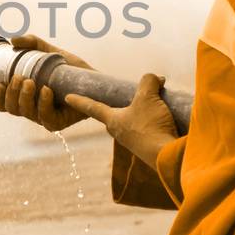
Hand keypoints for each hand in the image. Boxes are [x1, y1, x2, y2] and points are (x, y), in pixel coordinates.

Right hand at [0, 35, 93, 132]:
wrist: (94, 79)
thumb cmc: (70, 69)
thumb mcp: (49, 52)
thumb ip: (32, 43)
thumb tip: (12, 40)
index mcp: (25, 97)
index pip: (4, 103)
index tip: (0, 83)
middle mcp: (32, 109)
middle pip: (12, 108)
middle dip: (11, 93)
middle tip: (19, 78)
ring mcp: (44, 117)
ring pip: (25, 113)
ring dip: (24, 97)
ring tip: (30, 82)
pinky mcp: (58, 122)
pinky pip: (45, 118)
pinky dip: (42, 104)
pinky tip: (46, 90)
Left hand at [63, 72, 178, 171]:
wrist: (167, 155)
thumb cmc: (150, 125)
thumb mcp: (148, 96)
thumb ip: (147, 81)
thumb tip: (154, 79)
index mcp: (112, 121)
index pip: (92, 107)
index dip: (80, 100)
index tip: (67, 97)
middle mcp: (120, 133)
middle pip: (115, 115)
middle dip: (119, 105)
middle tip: (129, 95)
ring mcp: (134, 142)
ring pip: (135, 122)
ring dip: (143, 112)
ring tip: (157, 103)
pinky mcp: (149, 147)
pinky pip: (149, 130)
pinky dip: (155, 121)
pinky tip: (167, 117)